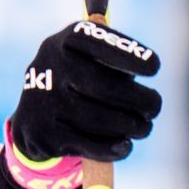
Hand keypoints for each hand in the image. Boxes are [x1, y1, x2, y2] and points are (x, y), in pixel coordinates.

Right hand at [0, 19, 162, 188]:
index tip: (154, 66)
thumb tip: (148, 71)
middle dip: (139, 100)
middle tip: (154, 107)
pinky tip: (126, 144)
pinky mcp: (44, 135)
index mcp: (66, 41)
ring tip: (144, 128)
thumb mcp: (91, 58)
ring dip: (132, 127)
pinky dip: (115, 147)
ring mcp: (44, 101)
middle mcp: (50, 66)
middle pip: (104, 86)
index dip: (128, 54)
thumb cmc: (78, 81)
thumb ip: (117, 57)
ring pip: (100, 120)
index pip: (97, 42)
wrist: (34, 117)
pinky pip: (89, 145)